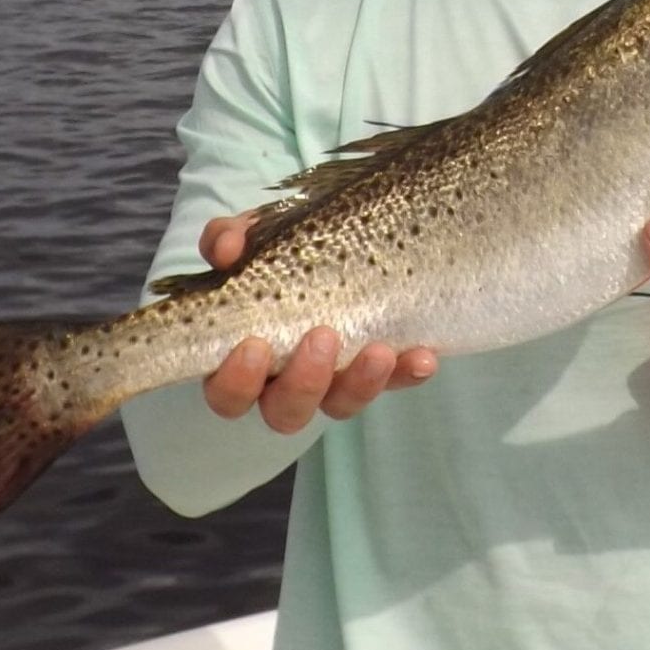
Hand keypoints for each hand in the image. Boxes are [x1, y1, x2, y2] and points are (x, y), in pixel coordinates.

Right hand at [195, 209, 437, 433]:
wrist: (341, 241)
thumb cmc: (280, 250)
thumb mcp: (253, 236)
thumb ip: (231, 238)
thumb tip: (226, 248)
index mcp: (241, 359)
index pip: (227, 392)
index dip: (237, 380)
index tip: (254, 345)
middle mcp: (284, 381)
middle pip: (285, 412)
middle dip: (304, 382)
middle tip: (322, 337)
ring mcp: (334, 380)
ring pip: (340, 405)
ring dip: (359, 383)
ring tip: (379, 351)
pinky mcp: (377, 370)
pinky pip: (394, 383)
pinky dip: (407, 373)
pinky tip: (423, 356)